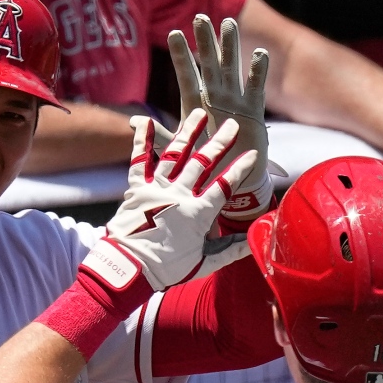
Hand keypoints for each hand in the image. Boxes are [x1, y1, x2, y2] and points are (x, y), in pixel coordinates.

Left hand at [90, 110, 256, 292]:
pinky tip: (145, 122)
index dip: (241, 169)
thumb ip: (231, 250)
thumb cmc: (167, 269)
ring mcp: (156, 189)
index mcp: (198, 213)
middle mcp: (179, 195)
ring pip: (175, 155)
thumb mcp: (203, 262)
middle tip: (232, 125)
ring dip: (188, 133)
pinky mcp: (136, 188)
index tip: (253, 154)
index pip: (225, 186)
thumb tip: (255, 242)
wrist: (128, 269)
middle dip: (219, 142)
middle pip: (203, 163)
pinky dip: (142, 141)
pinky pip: (139, 160)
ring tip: (198, 114)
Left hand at [168, 15, 277, 219]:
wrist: (229, 181)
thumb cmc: (201, 164)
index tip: (174, 33)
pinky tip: (258, 53)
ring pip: (232, 68)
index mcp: (195, 104)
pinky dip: (257, 72)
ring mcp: (235, 102)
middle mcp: (215, 97)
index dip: (181, 56)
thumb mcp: (177, 149)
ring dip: (231, 46)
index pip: (187, 75)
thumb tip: (133, 121)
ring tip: (228, 22)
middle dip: (205, 41)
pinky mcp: (253, 112)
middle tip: (200, 17)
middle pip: (210, 64)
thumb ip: (157, 135)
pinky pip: (255, 89)